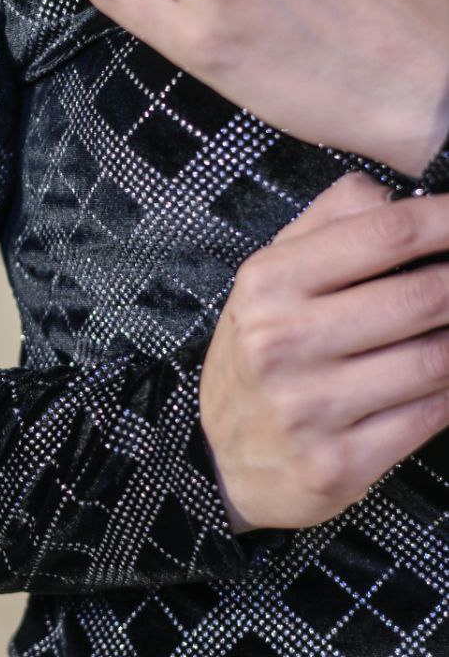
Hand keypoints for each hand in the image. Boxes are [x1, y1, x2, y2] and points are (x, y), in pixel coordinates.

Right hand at [199, 170, 448, 533]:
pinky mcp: (340, 462)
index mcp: (269, 283)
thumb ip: (328, 222)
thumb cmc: (262, 355)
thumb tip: (394, 194)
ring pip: (437, 359)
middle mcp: (282, 342)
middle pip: (422, 296)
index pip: (385, 233)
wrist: (229, 457)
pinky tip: (447, 377)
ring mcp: (310, 407)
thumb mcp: (271, 278)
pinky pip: (433, 415)